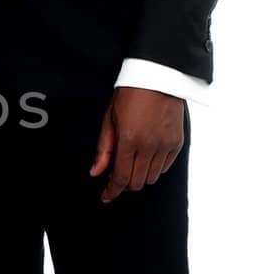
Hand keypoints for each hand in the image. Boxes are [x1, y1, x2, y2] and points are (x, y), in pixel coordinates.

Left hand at [89, 86, 184, 203]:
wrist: (159, 76)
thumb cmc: (130, 93)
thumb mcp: (109, 119)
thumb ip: (103, 149)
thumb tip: (96, 172)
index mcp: (128, 139)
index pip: (121, 178)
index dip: (112, 191)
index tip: (106, 197)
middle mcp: (149, 146)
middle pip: (137, 182)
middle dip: (124, 185)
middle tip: (116, 176)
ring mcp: (165, 145)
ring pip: (152, 178)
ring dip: (140, 177)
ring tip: (131, 164)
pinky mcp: (177, 143)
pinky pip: (165, 167)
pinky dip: (154, 168)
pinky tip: (146, 157)